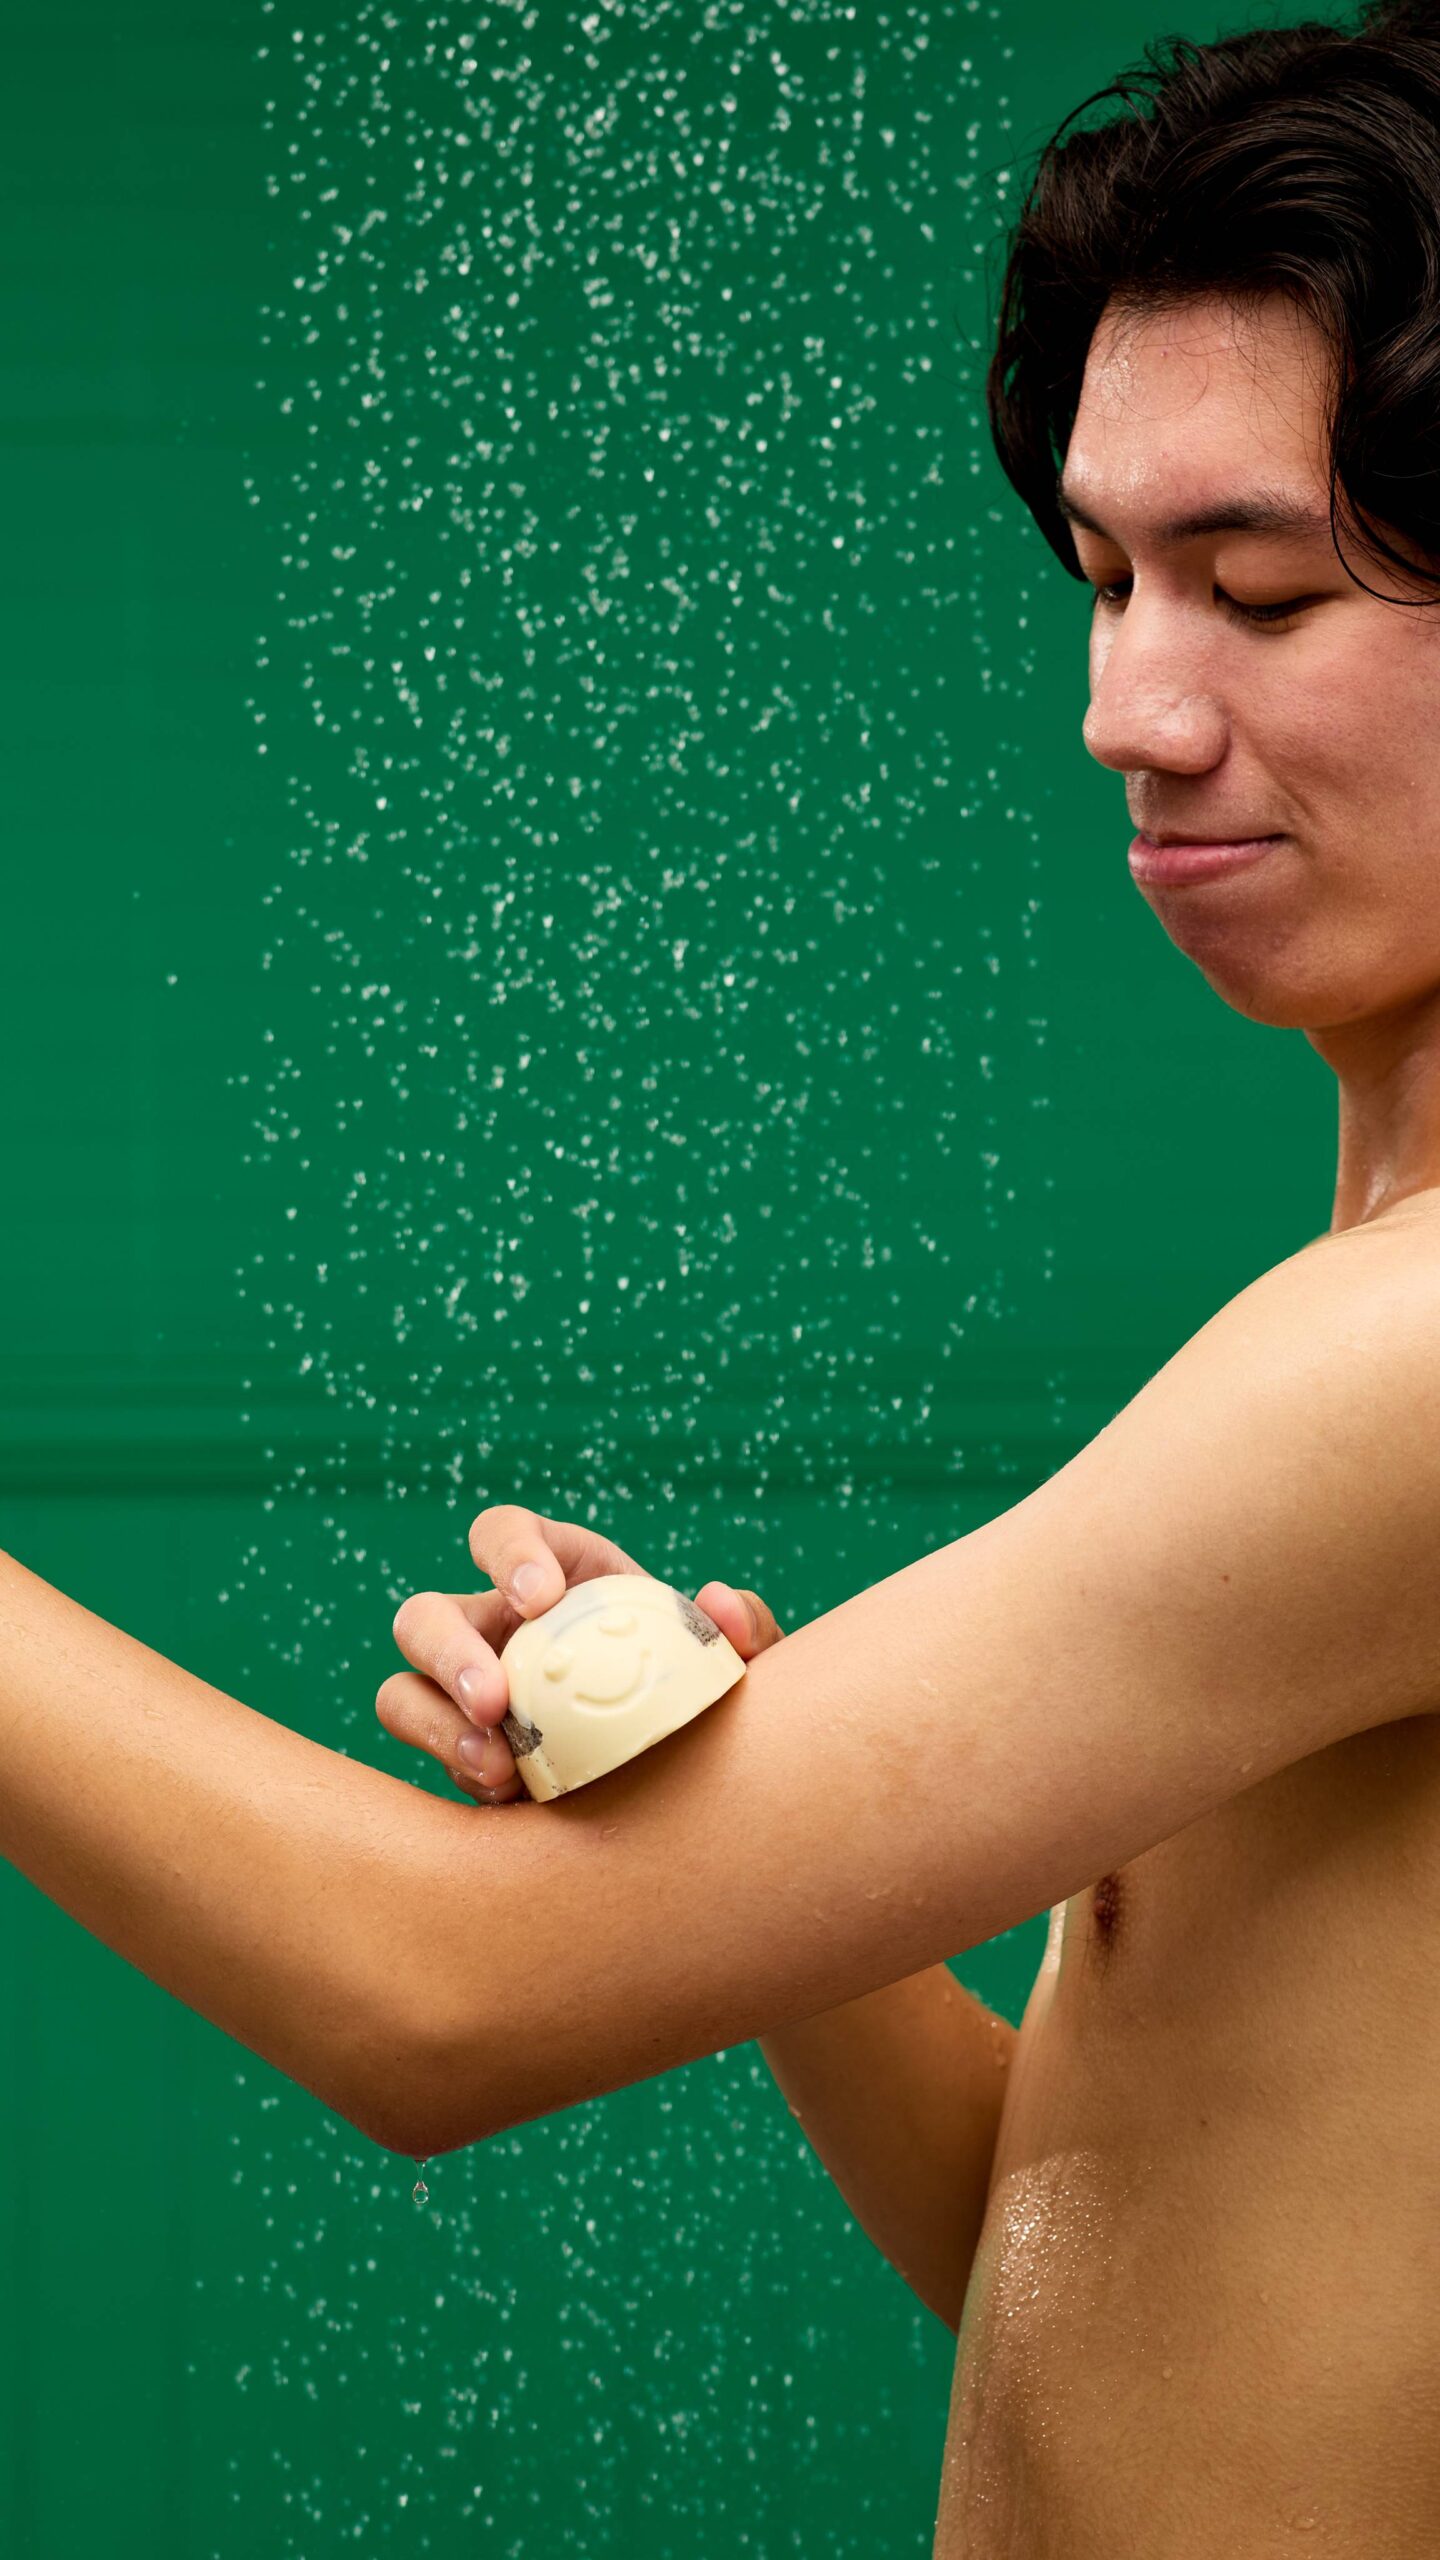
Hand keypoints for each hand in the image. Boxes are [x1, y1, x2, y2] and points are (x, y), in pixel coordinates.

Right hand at [375, 1502, 785, 1803]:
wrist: (691, 1783)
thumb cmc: (704, 1697)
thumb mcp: (738, 1663)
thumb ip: (746, 1627)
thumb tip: (717, 1603)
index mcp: (557, 1577)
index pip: (503, 1534)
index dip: (510, 1554)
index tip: (542, 1599)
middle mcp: (495, 1631)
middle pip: (426, 1615)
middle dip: (449, 1650)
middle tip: (497, 1701)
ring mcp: (467, 1701)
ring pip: (403, 1691)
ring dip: (434, 1724)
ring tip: (496, 1768)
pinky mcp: (464, 1762)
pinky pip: (428, 1765)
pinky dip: (454, 1777)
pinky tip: (511, 1802)